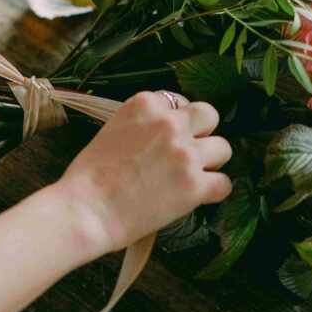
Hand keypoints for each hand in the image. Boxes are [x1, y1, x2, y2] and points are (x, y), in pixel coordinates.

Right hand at [53, 91, 231, 255]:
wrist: (86, 210)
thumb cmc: (89, 177)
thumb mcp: (112, 130)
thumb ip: (142, 126)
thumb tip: (161, 135)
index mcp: (145, 105)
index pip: (178, 101)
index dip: (176, 121)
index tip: (169, 136)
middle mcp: (169, 123)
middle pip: (208, 115)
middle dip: (201, 133)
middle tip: (187, 152)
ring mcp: (185, 154)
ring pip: (223, 147)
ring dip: (211, 162)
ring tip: (192, 176)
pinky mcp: (195, 185)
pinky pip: (224, 183)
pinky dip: (214, 191)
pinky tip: (198, 197)